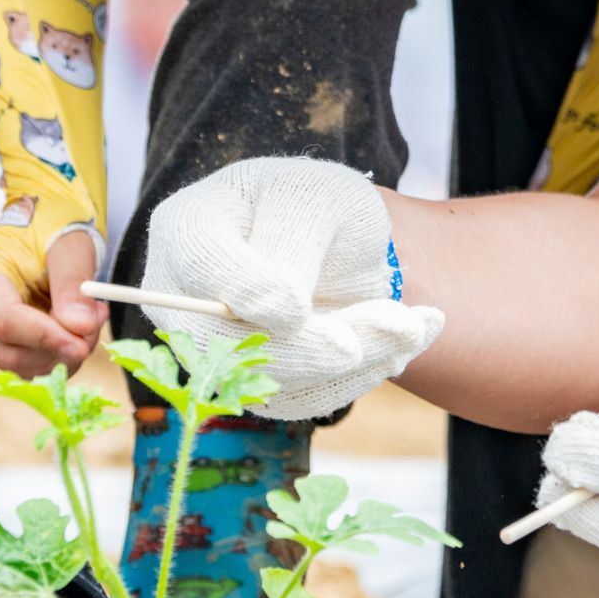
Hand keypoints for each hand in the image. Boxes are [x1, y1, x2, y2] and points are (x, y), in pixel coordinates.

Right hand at [0, 229, 107, 375]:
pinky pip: (33, 361)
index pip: (4, 321)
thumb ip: (72, 285)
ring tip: (90, 318)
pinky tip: (79, 327)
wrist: (45, 221)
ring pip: (23, 364)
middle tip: (95, 323)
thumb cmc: (52, 224)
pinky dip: (61, 353)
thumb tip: (79, 327)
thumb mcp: (68, 245)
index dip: (45, 337)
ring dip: (65, 353)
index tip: (82, 342)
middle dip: (60, 348)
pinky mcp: (5, 341)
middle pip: (11, 352)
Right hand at [141, 157, 442, 418]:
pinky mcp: (252, 382)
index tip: (299, 310)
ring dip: (355, 360)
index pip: (201, 261)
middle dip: (316, 344)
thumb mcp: (320, 198)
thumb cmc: (323, 208)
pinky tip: (400, 344)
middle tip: (399, 325)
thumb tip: (277, 317)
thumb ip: (294, 241)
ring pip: (268, 379)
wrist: (344, 249)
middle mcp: (183, 294)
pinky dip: (358, 377)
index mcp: (189, 226)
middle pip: (226, 340)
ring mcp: (212, 346)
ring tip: (415, 325)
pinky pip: (299, 399)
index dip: (248, 289)